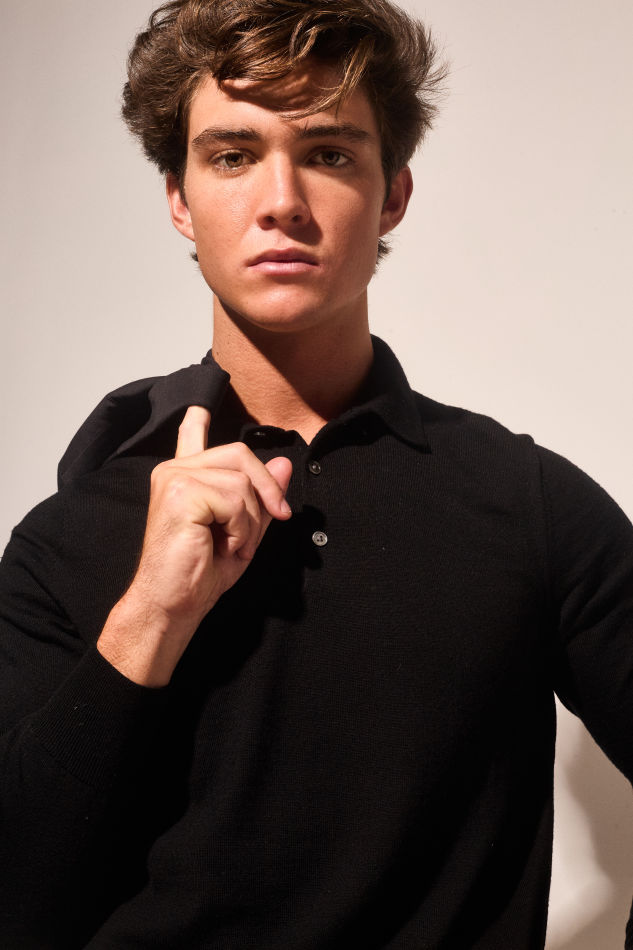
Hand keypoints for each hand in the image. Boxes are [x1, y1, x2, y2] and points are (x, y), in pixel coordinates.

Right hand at [97, 406, 291, 684]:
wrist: (173, 604)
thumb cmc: (200, 574)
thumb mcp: (243, 532)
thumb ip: (261, 497)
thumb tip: (283, 465)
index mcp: (184, 478)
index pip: (191, 437)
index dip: (197, 419)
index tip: (199, 404)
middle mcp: (175, 471)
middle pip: (241, 454)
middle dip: (265, 492)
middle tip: (265, 526)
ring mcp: (175, 478)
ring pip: (242, 481)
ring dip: (249, 522)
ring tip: (230, 545)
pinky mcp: (180, 493)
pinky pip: (236, 499)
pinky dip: (241, 529)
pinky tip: (223, 546)